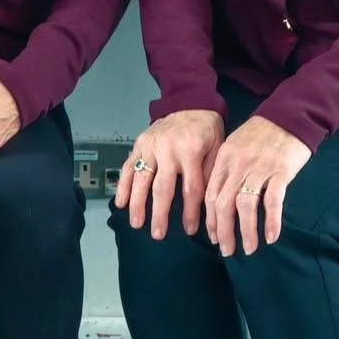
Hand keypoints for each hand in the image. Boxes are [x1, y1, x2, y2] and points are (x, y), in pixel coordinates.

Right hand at [115, 110, 223, 239]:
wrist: (191, 103)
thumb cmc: (206, 130)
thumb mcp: (218, 150)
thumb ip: (210, 175)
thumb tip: (207, 206)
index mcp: (191, 151)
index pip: (190, 189)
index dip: (190, 212)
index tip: (190, 230)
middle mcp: (168, 149)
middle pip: (162, 188)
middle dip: (159, 214)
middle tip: (157, 234)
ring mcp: (151, 146)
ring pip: (141, 179)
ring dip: (137, 204)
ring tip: (136, 223)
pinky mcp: (140, 144)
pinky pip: (129, 166)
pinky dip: (123, 185)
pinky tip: (120, 202)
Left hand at [204, 116, 310, 255]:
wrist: (290, 115)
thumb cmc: (262, 134)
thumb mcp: (236, 146)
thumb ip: (227, 170)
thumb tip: (219, 201)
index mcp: (224, 159)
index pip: (210, 194)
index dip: (211, 219)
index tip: (214, 237)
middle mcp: (238, 164)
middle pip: (223, 204)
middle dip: (224, 231)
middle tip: (227, 251)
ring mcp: (259, 167)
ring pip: (246, 206)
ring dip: (246, 231)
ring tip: (249, 249)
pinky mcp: (281, 170)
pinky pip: (273, 201)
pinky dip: (271, 221)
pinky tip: (271, 237)